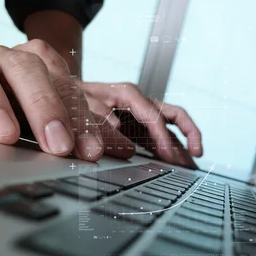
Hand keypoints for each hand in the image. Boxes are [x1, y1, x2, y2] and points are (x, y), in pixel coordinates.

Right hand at [0, 39, 134, 161]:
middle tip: (57, 145)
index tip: (91, 151)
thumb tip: (117, 151)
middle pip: (27, 72)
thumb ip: (80, 129)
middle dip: (45, 108)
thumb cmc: (17, 105)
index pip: (65, 89)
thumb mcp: (50, 116)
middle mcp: (7, 63)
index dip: (80, 120)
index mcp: (41, 69)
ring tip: (3, 134)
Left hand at [76, 82, 202, 167]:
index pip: (154, 115)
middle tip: (196, 155)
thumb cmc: (70, 94)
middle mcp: (138, 103)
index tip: (168, 155)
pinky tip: (177, 163)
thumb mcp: (81, 104)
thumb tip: (122, 136)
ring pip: (170, 128)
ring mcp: (139, 115)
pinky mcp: (136, 127)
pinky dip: (170, 149)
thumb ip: (100, 119)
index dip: (163, 136)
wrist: (60, 90)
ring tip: (192, 165)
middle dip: (188, 134)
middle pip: (173, 115)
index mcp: (128, 94)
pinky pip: (159, 137)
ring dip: (183, 145)